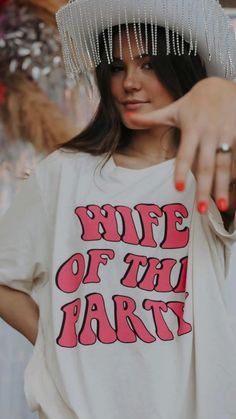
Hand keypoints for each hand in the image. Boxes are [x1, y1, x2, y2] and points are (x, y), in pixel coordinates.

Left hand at [127, 77, 235, 213]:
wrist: (223, 85)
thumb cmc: (196, 101)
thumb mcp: (174, 109)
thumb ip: (151, 118)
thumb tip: (127, 117)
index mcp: (192, 130)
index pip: (185, 154)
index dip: (180, 171)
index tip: (177, 189)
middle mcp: (209, 135)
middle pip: (206, 166)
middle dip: (204, 189)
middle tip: (200, 210)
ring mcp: (227, 135)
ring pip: (224, 166)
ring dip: (222, 187)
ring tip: (221, 207)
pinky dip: (235, 175)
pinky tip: (234, 192)